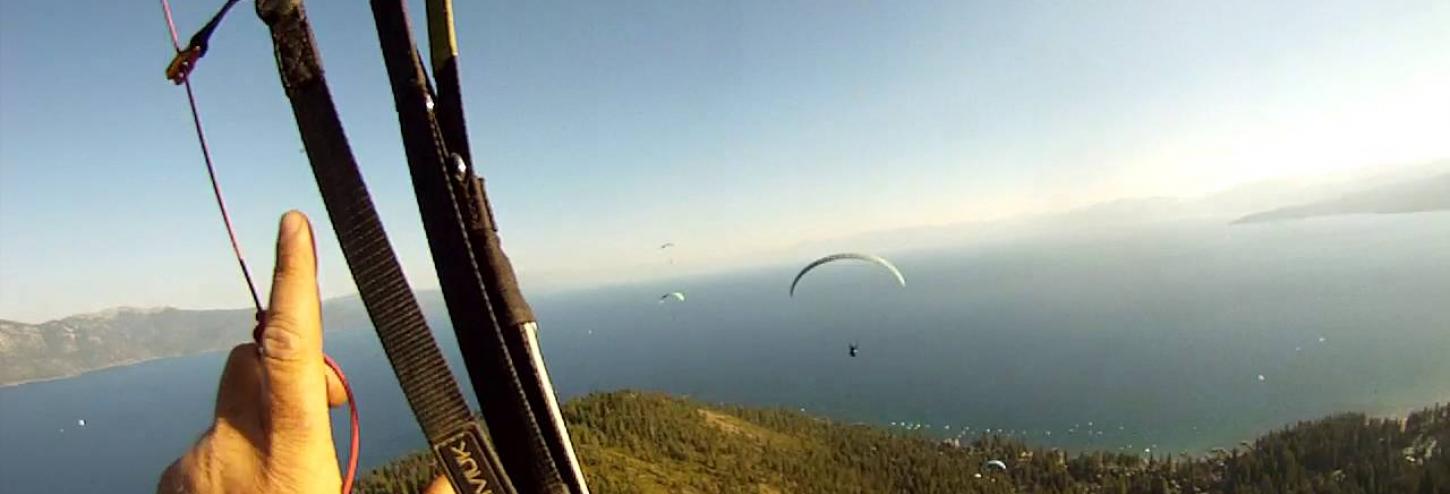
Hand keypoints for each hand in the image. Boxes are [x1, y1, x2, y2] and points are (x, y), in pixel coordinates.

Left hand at [158, 211, 346, 493]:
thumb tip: (447, 473)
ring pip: (231, 405)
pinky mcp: (169, 478)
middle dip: (283, 369)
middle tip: (321, 415)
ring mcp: (195, 462)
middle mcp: (234, 447)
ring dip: (257, 423)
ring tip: (276, 477)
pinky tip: (244, 491)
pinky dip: (229, 457)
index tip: (292, 226)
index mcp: (289, 454)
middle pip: (253, 363)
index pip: (291, 348)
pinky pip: (205, 442)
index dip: (292, 282)